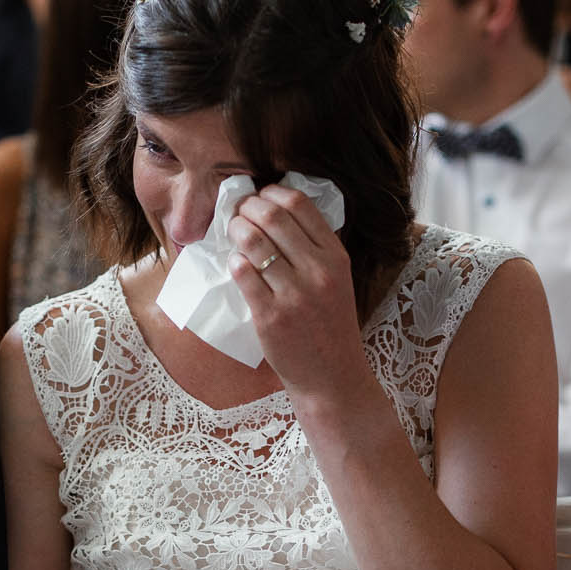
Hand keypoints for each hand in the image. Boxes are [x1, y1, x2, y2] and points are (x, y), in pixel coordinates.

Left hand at [224, 184, 368, 403]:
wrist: (332, 377)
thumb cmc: (330, 327)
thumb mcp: (337, 281)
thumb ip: (316, 250)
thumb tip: (278, 212)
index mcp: (336, 257)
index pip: (300, 205)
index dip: (272, 192)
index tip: (260, 196)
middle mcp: (318, 272)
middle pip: (273, 217)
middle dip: (248, 206)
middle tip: (239, 211)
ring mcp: (294, 294)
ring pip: (254, 242)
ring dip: (236, 229)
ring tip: (233, 231)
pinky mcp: (270, 316)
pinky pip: (243, 274)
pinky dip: (234, 261)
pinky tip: (235, 262)